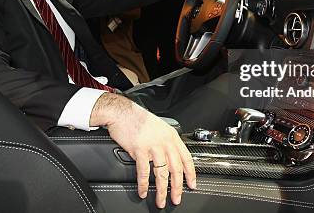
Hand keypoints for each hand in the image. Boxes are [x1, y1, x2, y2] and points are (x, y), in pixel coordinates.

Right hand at [90, 93, 196, 207]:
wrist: (121, 112)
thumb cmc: (137, 119)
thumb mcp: (159, 127)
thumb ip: (166, 142)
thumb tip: (169, 158)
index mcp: (171, 136)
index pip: (186, 158)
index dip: (190, 173)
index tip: (192, 184)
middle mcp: (164, 141)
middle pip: (175, 169)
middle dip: (177, 187)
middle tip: (176, 198)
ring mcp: (153, 146)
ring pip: (161, 173)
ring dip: (161, 190)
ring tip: (160, 201)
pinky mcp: (139, 150)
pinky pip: (144, 172)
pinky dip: (143, 184)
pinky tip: (143, 191)